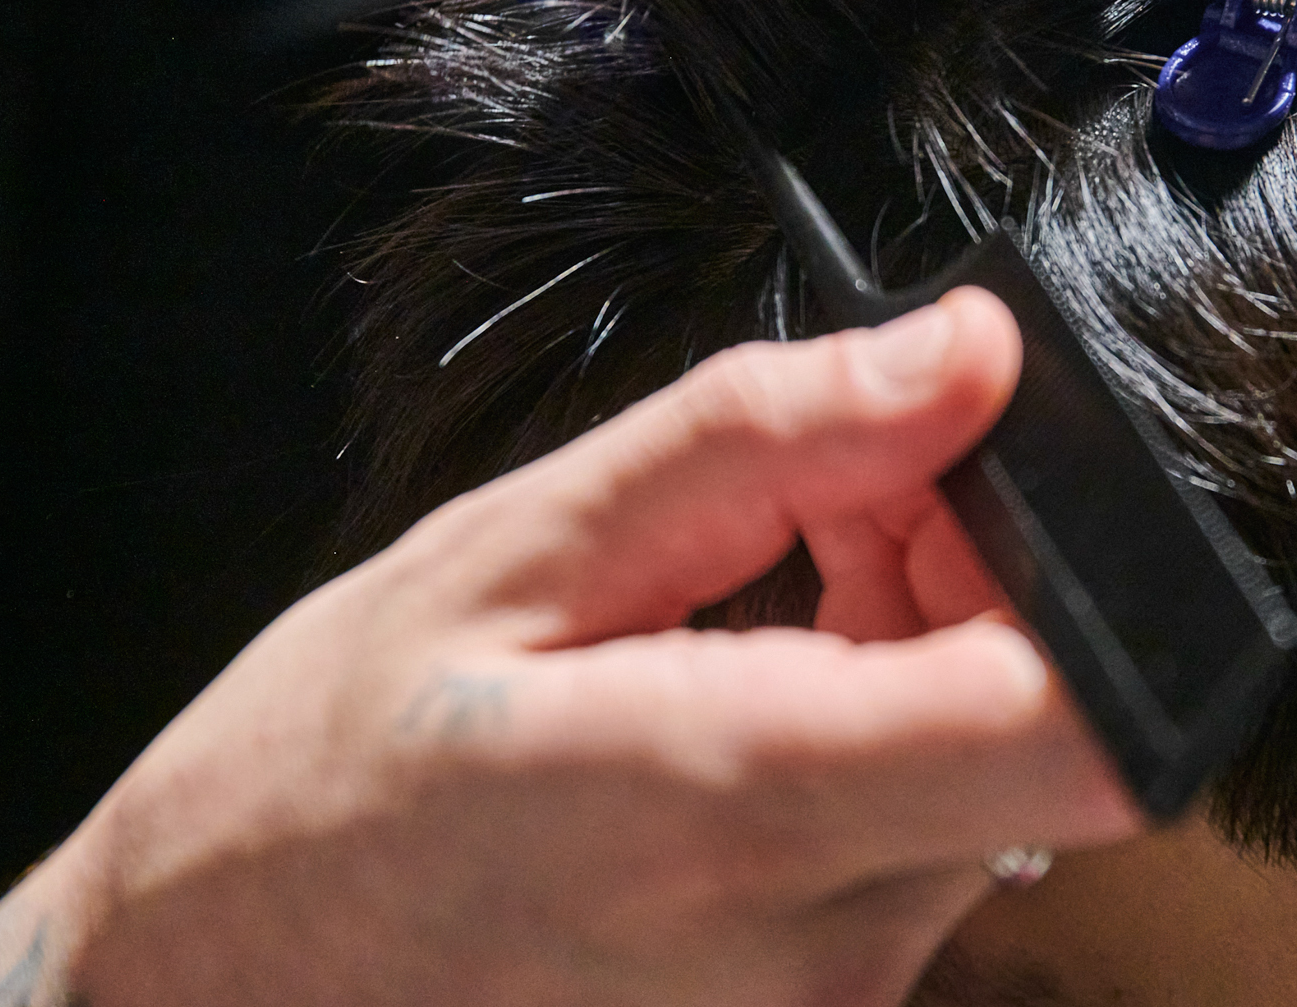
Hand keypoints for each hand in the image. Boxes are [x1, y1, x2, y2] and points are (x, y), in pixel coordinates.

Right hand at [0, 290, 1137, 1005]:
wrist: (216, 986)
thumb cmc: (326, 775)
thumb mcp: (520, 549)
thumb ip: (769, 441)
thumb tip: (966, 354)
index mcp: (736, 806)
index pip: (1080, 728)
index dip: (1078, 579)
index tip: (965, 486)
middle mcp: (816, 945)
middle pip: (1045, 727)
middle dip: (975, 584)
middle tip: (832, 514)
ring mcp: (823, 1004)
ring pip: (990, 779)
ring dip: (919, 660)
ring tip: (756, 605)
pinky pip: (924, 846)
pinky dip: (878, 743)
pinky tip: (751, 692)